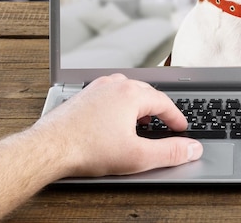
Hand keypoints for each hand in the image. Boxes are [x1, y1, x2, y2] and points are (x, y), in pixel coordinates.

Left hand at [33, 74, 202, 176]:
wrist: (48, 149)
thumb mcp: (137, 156)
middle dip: (159, 109)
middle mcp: (114, 85)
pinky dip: (121, 104)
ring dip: (140, 104)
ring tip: (144, 120)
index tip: (181, 128)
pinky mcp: (83, 96)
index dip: (176, 117)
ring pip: (127, 90)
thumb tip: (192, 149)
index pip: (164, 102)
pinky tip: (117, 119)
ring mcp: (96, 88)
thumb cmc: (86, 149)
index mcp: (130, 93)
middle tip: (167, 124)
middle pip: (146, 92)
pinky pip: (110, 94)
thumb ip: (170, 152)